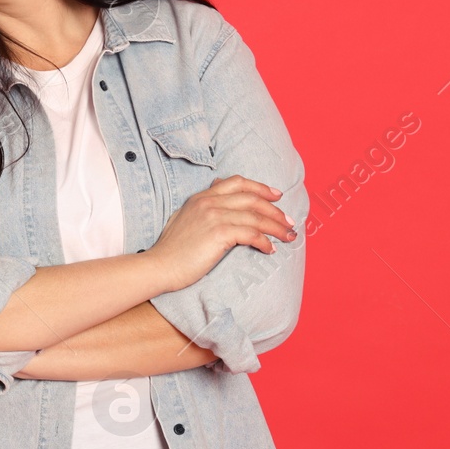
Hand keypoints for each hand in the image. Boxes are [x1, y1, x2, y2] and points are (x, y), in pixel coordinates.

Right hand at [145, 176, 295, 290]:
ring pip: (256, 217)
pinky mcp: (219, 233)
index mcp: (201, 197)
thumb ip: (202, 204)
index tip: (276, 195)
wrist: (160, 266)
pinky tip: (270, 249)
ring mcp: (214, 216)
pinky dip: (265, 241)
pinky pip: (251, 234)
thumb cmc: (172, 249)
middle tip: (289, 221)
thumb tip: (216, 187)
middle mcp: (209, 202)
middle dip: (275, 210)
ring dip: (276, 227)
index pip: (237, 182)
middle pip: (252, 198)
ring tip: (288, 236)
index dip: (260, 187)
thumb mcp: (184, 217)